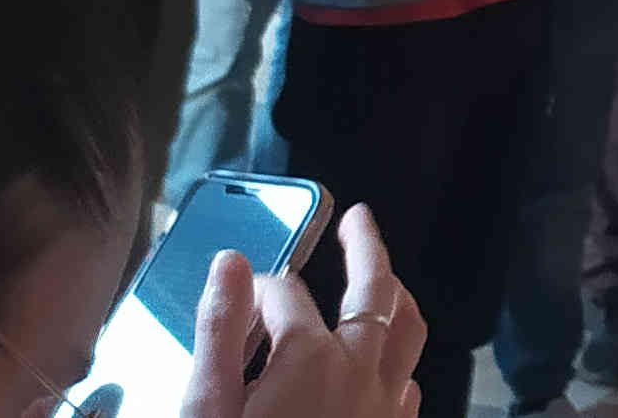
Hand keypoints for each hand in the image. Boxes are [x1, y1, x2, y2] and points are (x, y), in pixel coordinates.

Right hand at [182, 201, 424, 417]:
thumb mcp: (208, 404)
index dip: (257, 291)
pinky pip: (409, 382)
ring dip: (394, 295)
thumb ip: (219, 331)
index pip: (285, 293)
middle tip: (358, 218)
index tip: (237, 304)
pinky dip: (397, 360)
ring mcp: (385, 404)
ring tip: (383, 276)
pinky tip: (380, 360)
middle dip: (364, 246)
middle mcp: (360, 373)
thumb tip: (229, 263)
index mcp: (311, 358)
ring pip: (407, 329)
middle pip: (372, 289)